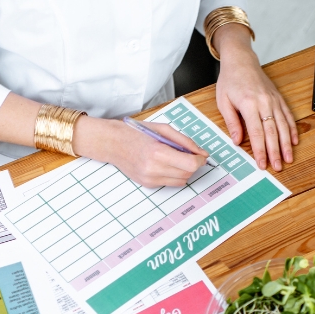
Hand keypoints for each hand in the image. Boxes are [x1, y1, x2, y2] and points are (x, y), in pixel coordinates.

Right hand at [73, 117, 207, 187]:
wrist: (113, 143)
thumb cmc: (136, 133)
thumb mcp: (163, 129)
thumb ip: (185, 141)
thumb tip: (201, 153)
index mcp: (158, 152)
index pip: (190, 164)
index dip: (200, 160)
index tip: (200, 155)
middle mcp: (153, 169)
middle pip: (187, 174)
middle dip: (193, 165)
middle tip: (188, 154)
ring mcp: (150, 179)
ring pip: (181, 181)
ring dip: (184, 171)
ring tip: (175, 158)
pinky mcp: (148, 184)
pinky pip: (170, 183)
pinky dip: (173, 174)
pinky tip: (165, 164)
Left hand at [213, 24, 298, 170]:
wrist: (241, 61)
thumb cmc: (230, 80)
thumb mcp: (223, 102)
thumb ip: (231, 122)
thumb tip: (237, 141)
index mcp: (249, 104)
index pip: (256, 133)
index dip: (260, 150)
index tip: (262, 164)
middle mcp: (264, 102)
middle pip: (272, 132)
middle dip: (276, 151)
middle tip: (278, 167)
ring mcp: (274, 100)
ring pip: (283, 125)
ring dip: (286, 144)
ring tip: (288, 158)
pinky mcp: (278, 98)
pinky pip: (288, 115)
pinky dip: (292, 129)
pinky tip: (294, 141)